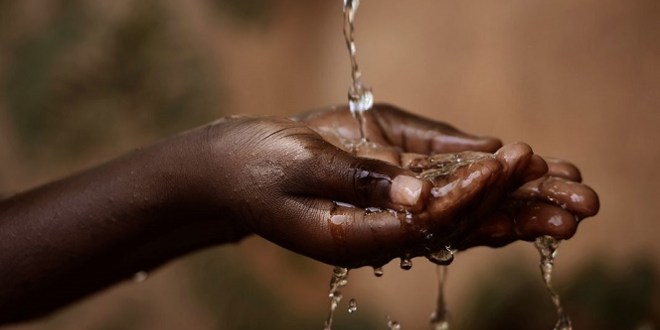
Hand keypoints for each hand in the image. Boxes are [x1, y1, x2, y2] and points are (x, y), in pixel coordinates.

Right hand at [199, 104, 596, 266]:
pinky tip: (515, 174)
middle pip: (455, 228)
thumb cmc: (255, 165)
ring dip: (511, 201)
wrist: (231, 168)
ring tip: (565, 186)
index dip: (469, 196)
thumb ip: (359, 181)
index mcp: (349, 238)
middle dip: (515, 209)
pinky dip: (479, 186)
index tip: (508, 164)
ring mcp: (381, 221)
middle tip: (576, 197)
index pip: (424, 223)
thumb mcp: (300, 166)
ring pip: (455, 215)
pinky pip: (439, 198)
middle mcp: (373, 236)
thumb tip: (421, 197)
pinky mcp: (384, 202)